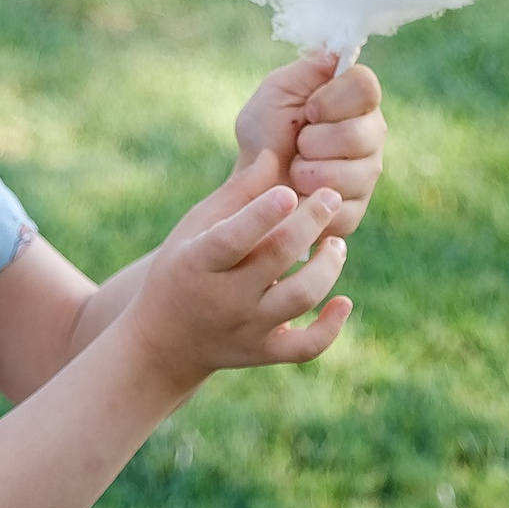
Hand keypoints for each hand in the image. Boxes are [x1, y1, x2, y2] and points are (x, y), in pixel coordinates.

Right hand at [122, 156, 351, 388]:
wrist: (164, 342)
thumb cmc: (184, 267)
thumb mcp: (195, 227)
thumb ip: (236, 193)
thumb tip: (273, 154)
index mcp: (199, 261)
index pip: (233, 236)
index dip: (262, 213)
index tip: (290, 190)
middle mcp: (224, 298)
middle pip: (276, 258)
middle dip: (310, 223)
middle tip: (331, 197)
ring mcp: (246, 329)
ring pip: (299, 298)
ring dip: (328, 266)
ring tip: (336, 243)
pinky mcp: (263, 353)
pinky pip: (306, 347)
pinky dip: (331, 327)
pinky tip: (344, 302)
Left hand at [233, 53, 387, 239]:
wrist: (251, 184)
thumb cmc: (265, 134)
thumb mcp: (277, 92)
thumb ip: (308, 69)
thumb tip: (337, 50)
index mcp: (356, 100)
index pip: (367, 87)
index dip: (331, 100)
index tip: (307, 110)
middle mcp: (371, 133)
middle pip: (361, 133)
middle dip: (315, 141)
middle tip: (298, 144)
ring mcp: (368, 173)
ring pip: (356, 172)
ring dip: (311, 172)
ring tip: (297, 171)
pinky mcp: (357, 209)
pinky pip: (346, 205)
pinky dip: (313, 201)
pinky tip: (303, 196)